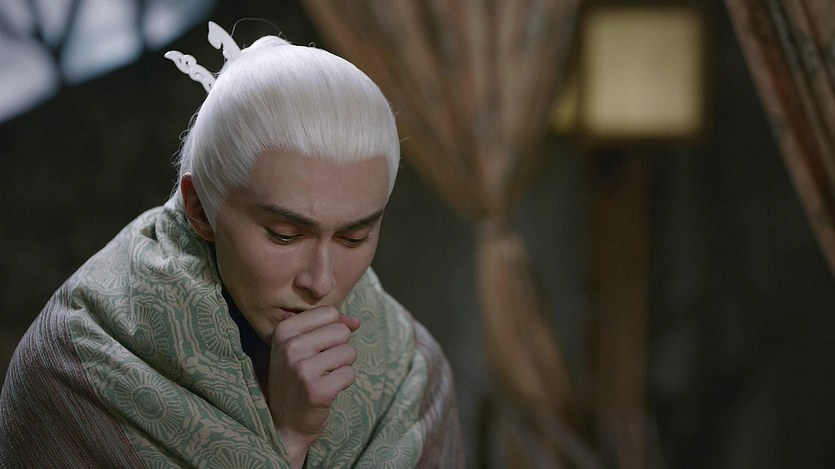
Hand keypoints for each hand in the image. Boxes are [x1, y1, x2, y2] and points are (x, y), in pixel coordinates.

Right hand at [268, 306, 359, 467]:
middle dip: (338, 349)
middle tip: (320, 366)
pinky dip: (343, 383)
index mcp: (283, 330)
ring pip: (349, 352)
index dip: (331, 331)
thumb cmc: (296, 379)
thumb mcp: (301, 347)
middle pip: (342, 331)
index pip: (329, 313)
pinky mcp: (317, 390)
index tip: (315, 348)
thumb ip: (328, 327)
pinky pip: (350, 374)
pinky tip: (326, 390)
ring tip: (322, 377)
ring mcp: (302, 369)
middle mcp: (290, 347)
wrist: (283, 423)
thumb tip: (356, 321)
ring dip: (342, 366)